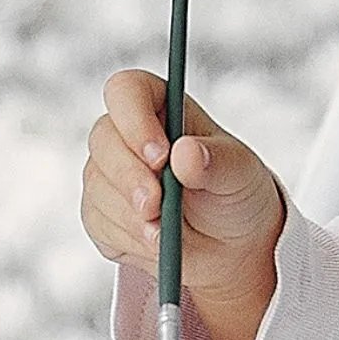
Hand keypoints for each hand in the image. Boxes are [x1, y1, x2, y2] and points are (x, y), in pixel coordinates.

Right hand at [82, 73, 289, 339]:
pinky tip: (155, 241)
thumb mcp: (241, 174)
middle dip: (129, 179)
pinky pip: (97, 222)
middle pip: (103, 140)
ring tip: (169, 233)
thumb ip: (216, 162)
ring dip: (132, 216)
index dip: (134, 120)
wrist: (228, 247)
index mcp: (161, 107)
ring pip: (97, 187)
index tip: (160, 157)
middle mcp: (127, 135)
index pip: (127, 91)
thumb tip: (185, 153)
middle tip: (156, 208)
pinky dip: (127, 238)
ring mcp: (108, 174)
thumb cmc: (235, 195)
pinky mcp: (99, 212)